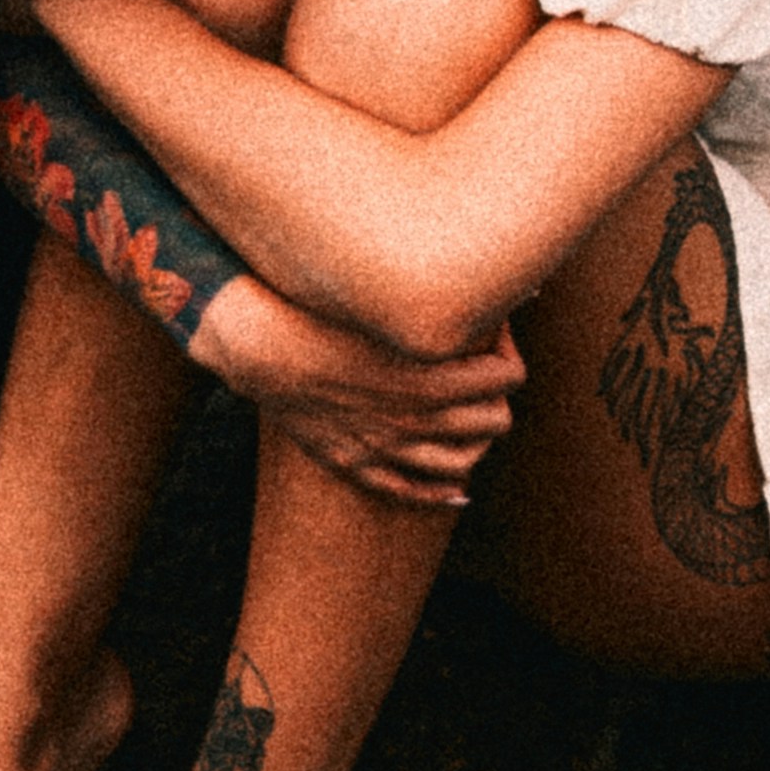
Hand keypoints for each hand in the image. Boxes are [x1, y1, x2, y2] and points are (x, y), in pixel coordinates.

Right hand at [198, 275, 523, 510]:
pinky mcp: (358, 464)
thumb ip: (438, 299)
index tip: (493, 340)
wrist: (261, 349)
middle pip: (495, 421)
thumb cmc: (321, 311)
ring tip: (471, 427)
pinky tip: (454, 489)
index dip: (508, 354)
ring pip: (462, 462)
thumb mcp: (386, 302)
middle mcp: (417, 418)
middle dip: (497, 397)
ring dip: (475, 443)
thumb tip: (497, 278)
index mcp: (430, 376)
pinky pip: (412, 491)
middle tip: (484, 381)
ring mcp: (388, 447)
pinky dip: (440, 492)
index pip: (509, 377)